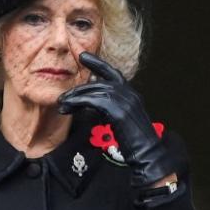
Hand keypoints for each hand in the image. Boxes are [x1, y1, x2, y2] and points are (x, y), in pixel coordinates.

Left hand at [58, 52, 178, 188]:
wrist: (148, 153)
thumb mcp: (121, 118)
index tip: (83, 57)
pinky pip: (92, 101)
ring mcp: (125, 101)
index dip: (97, 63)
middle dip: (78, 88)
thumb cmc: (134, 140)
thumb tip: (91, 95)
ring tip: (62, 104)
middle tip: (62, 96)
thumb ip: (109, 106)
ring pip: (94, 91)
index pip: (112, 73)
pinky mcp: (118, 111)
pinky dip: (78, 103)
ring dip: (74, 97)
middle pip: (98, 82)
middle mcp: (129, 93)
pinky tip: (68, 108)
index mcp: (131, 93)